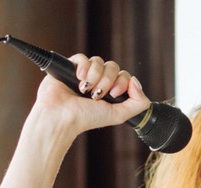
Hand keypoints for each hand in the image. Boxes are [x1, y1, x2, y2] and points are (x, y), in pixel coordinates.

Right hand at [30, 53, 151, 140]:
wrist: (62, 116)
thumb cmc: (87, 118)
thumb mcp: (119, 114)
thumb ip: (138, 103)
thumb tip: (136, 82)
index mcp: (110, 91)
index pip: (124, 76)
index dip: (122, 82)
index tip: (114, 94)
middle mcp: (98, 81)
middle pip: (113, 67)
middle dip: (108, 80)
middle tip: (98, 94)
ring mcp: (84, 74)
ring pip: (98, 61)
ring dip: (95, 76)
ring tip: (85, 90)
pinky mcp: (70, 67)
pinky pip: (82, 57)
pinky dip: (83, 67)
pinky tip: (79, 78)